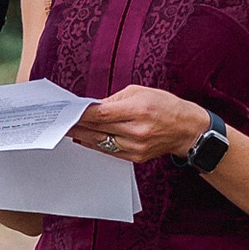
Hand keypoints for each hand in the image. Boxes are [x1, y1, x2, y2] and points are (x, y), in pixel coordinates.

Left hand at [70, 86, 211, 166]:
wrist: (188, 130)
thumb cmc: (165, 105)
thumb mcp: (140, 92)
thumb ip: (114, 99)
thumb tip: (92, 107)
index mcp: (138, 110)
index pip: (102, 114)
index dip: (81, 114)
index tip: (66, 111)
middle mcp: (136, 131)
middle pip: (98, 129)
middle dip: (77, 124)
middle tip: (60, 120)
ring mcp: (136, 147)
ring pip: (100, 142)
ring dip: (81, 135)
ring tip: (67, 129)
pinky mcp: (136, 157)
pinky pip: (109, 151)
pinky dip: (94, 144)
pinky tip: (83, 138)